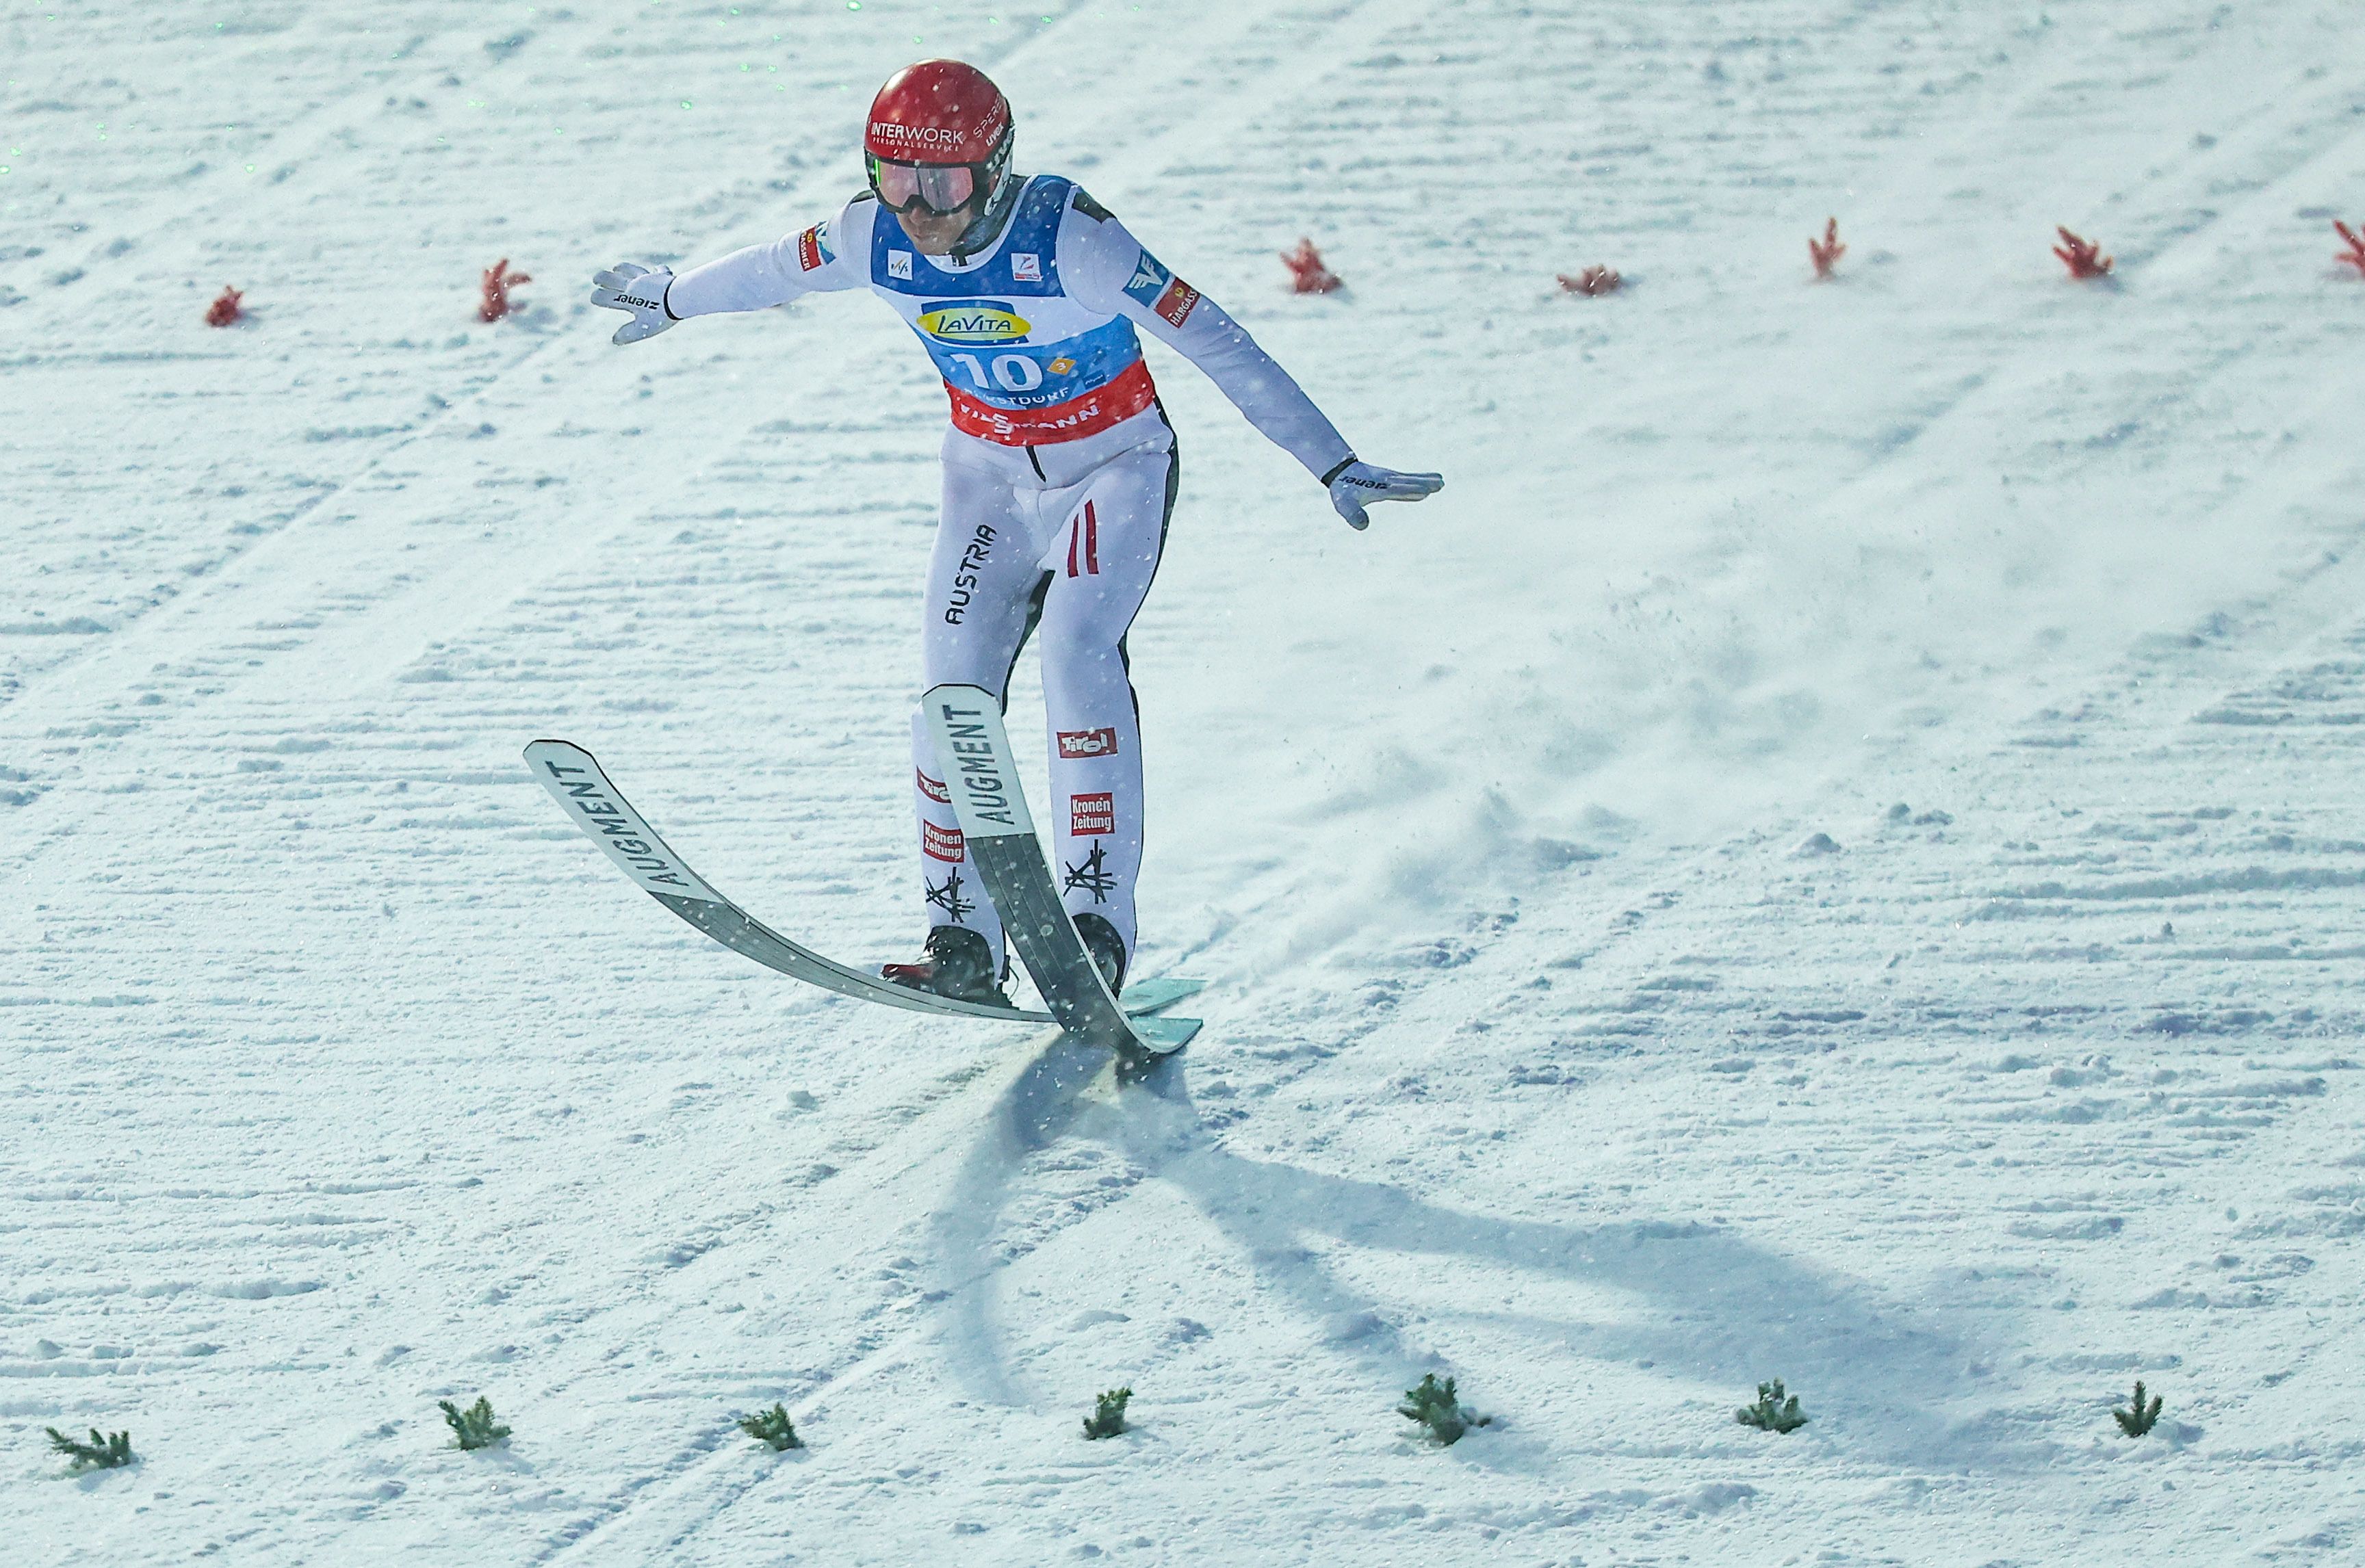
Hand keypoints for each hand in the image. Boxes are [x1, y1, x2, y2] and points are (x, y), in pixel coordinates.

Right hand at [590, 263, 676, 344]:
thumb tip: (615, 340)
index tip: (594, 299)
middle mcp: (635, 285)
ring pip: (631, 270)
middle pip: (613, 279)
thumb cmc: (661, 315)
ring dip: (622, 268)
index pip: (606, 298)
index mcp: (628, 299)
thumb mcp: (643, 329)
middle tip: (596, 279)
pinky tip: (656, 269)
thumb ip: (628, 334)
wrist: (680, 298)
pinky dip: (657, 271)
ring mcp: (648, 278)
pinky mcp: (662, 276)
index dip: (597, 298)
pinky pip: (659, 272)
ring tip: (617, 267)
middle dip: (602, 278)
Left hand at [1326, 459, 1443, 530]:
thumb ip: (1352, 514)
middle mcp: (1387, 481)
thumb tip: (1363, 527)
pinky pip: (1409, 479)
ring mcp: (1391, 478)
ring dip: (1425, 481)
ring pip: (1411, 479)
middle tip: (1439, 484)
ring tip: (1441, 482)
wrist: (1342, 472)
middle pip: (1408, 482)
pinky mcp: (1392, 478)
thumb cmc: (1343, 491)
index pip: (1397, 490)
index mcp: (1378, 488)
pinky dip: (1420, 480)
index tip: (1425, 490)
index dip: (1410, 490)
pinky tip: (1430, 482)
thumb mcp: (1344, 505)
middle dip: (1423, 483)